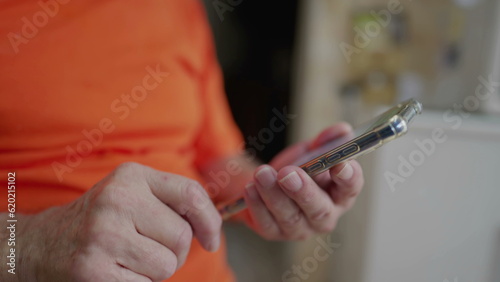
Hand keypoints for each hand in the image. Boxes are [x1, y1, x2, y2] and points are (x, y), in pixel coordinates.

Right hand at [9, 162, 221, 281]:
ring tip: (130, 259)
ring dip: (156, 270)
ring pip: (167, 265)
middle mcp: (117, 200)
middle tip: (149, 249)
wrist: (43, 243)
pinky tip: (116, 272)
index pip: (191, 194)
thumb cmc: (102, 220)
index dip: (210, 221)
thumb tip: (211, 230)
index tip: (210, 240)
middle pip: (182, 236)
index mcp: (131, 176)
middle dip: (176, 251)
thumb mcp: (132, 194)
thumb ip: (171, 202)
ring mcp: (104, 235)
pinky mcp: (94, 270)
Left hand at [243, 123, 363, 239]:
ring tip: (262, 173)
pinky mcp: (274, 232)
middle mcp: (324, 217)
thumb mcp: (312, 151)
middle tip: (288, 173)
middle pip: (319, 209)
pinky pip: (266, 222)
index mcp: (340, 195)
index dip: (348, 177)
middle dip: (303, 191)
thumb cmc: (298, 168)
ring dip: (274, 194)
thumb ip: (326, 142)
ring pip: (289, 216)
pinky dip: (257, 205)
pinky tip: (251, 188)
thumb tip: (342, 130)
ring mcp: (300, 229)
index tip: (341, 163)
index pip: (350, 189)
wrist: (269, 182)